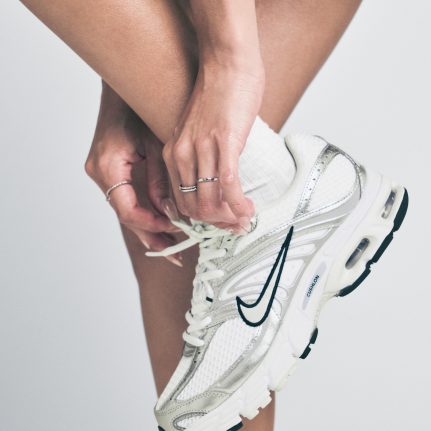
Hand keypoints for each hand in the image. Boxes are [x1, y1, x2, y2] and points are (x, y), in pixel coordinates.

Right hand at [85, 84, 181, 265]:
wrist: (124, 87)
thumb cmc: (142, 108)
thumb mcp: (158, 144)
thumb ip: (162, 181)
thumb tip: (171, 213)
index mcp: (109, 166)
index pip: (129, 211)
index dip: (153, 225)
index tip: (177, 230)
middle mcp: (99, 173)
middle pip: (126, 216)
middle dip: (151, 235)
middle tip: (174, 253)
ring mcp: (101, 172)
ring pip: (126, 210)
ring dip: (148, 227)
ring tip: (171, 244)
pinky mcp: (108, 171)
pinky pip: (125, 199)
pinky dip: (143, 212)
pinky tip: (160, 222)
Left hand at [162, 60, 264, 232]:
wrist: (227, 63)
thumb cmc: (218, 95)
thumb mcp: (197, 131)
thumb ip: (200, 156)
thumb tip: (217, 180)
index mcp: (172, 153)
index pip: (180, 202)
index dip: (202, 220)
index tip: (220, 223)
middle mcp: (182, 154)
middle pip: (194, 208)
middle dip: (216, 224)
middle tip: (235, 225)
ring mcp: (201, 149)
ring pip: (209, 202)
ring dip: (229, 218)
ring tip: (244, 217)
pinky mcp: (224, 142)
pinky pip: (228, 185)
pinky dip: (239, 204)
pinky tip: (248, 209)